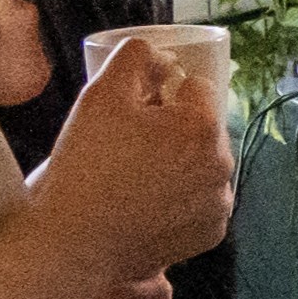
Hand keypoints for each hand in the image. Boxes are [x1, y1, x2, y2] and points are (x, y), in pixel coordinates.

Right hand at [0, 50, 230, 298]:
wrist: (73, 241)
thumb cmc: (85, 164)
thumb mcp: (100, 95)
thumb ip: (134, 57)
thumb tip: (164, 57)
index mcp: (203, 126)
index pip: (196, 88)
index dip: (164, 94)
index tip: (136, 113)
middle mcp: (223, 165)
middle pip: (202, 129)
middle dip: (174, 129)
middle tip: (129, 146)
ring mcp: (219, 203)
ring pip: (203, 166)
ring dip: (181, 164)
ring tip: (134, 177)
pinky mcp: (211, 234)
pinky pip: (201, 203)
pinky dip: (181, 200)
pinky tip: (146, 203)